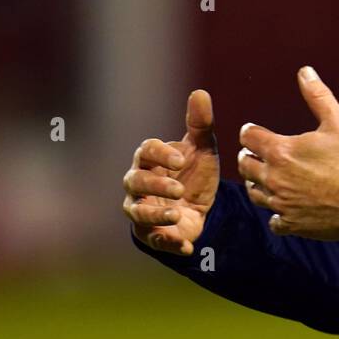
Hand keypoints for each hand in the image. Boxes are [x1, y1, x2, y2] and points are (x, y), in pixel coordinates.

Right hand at [123, 89, 219, 255]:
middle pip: (136, 182)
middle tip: (179, 190)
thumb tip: (201, 92)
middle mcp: (139, 184)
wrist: (201, 206)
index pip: (146, 152)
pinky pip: (155, 240)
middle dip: (156, 185)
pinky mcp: (152, 234)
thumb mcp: (202, 149)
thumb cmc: (194, 172)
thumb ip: (200, 124)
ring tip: (177, 216)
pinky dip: (170, 244)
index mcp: (150, 159)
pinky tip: (187, 246)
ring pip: (138, 212)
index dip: (160, 154)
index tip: (181, 159)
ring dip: (156, 216)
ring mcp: (142, 210)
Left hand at [237, 66, 338, 240]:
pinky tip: (286, 206)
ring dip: (258, 183)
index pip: (248, 137)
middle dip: (249, 157)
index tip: (256, 132)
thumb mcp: (338, 123)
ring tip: (269, 178)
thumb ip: (317, 96)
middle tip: (259, 154)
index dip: (251, 132)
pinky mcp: (292, 223)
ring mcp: (281, 203)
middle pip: (245, 165)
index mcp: (281, 151)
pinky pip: (273, 220)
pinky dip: (277, 213)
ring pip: (254, 193)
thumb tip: (305, 72)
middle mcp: (275, 178)